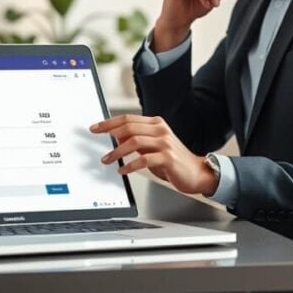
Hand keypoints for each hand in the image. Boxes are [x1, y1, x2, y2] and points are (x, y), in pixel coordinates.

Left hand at [90, 114, 218, 195]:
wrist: (197, 173)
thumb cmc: (173, 161)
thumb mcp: (153, 147)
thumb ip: (137, 140)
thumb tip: (116, 138)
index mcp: (156, 124)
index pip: (128, 119)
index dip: (109, 122)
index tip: (95, 127)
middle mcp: (160, 130)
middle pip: (129, 127)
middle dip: (109, 132)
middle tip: (96, 139)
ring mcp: (165, 143)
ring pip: (134, 141)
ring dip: (117, 151)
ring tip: (107, 159)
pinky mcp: (168, 158)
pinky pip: (143, 159)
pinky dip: (130, 165)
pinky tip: (122, 170)